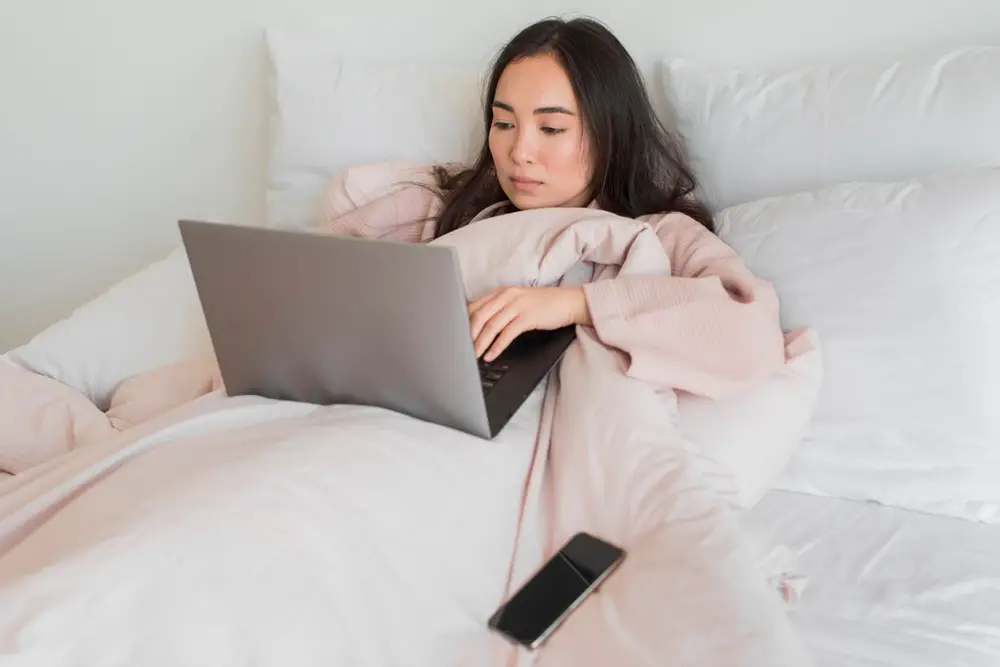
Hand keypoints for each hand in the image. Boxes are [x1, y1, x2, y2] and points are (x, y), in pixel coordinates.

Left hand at [469, 286, 591, 360]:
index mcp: (501, 292)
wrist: (568, 302)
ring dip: (480, 343)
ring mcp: (518, 305)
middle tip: (461, 350)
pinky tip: (491, 355)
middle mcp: (507, 296)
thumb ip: (500, 310)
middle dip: (468, 335)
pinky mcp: (528, 317)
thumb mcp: (518, 302)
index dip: (463, 323)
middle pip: (480, 316)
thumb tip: (480, 327)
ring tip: (474, 356)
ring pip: (492, 326)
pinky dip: (497, 346)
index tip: (456, 338)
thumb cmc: (543, 305)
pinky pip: (507, 333)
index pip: (475, 306)